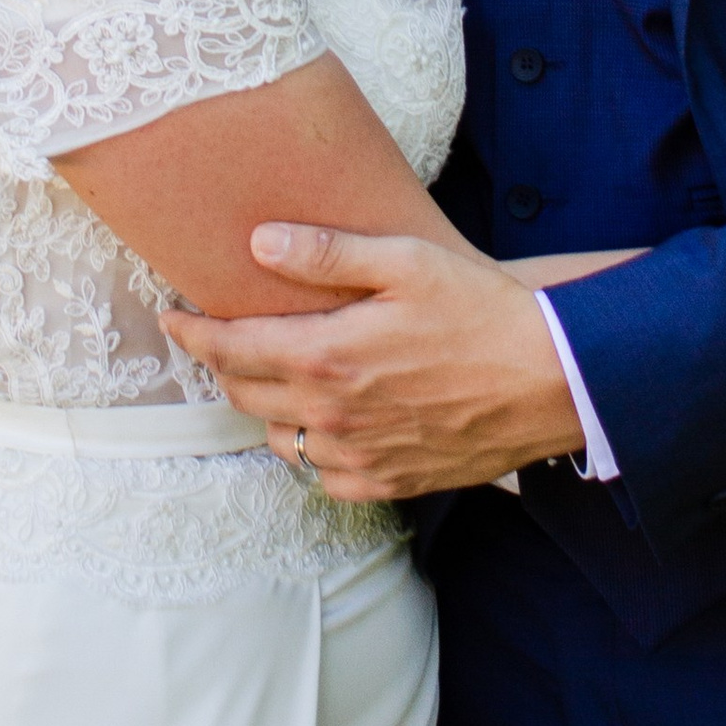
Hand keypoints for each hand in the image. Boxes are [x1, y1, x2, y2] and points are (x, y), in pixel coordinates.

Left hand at [160, 223, 584, 500]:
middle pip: (245, 394)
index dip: (193, 332)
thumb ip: (326, 254)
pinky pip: (324, 475)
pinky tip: (325, 423)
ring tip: (274, 377)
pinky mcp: (389, 483)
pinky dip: (311, 449)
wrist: (553, 380)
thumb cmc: (483, 312)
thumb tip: (258, 243)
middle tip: (220, 338)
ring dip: (266, 407)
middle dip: (223, 365)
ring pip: (280, 438)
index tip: (173, 317)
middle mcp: (333, 414)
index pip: (230, 348)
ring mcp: (359, 456)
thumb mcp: (405, 262)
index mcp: (327, 356)